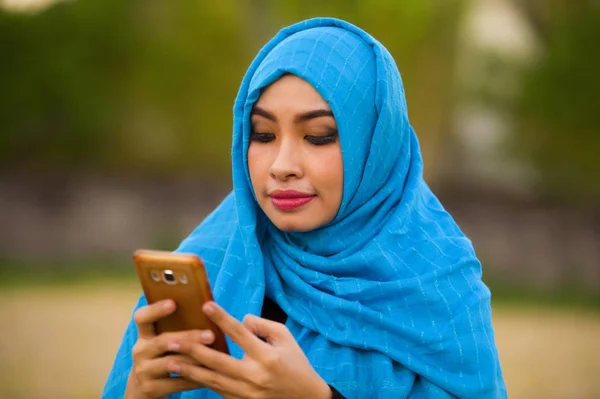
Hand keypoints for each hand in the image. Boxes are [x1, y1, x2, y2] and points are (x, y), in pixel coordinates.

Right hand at [125, 299, 213, 398]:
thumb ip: (176, 328)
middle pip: (163, 341)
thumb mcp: (161, 341)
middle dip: (189, 337)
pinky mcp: (151, 388)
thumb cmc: (162, 356)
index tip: (173, 303)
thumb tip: (208, 309)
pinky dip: (195, 379)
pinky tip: (210, 375)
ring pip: (171, 364)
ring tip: (214, 355)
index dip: (155, 309)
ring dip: (194, 359)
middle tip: (211, 335)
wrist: (143, 388)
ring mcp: (144, 371)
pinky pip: (177, 383)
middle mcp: (141, 351)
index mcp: (144, 335)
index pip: (142, 318)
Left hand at [165, 302, 331, 398]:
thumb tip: (240, 320)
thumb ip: (263, 325)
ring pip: (212, 380)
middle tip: (172, 340)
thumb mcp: (286, 338)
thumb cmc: (296, 363)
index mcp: (267, 356)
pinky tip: (187, 374)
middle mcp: (255, 376)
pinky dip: (201, 381)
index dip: (222, 318)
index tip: (206, 305)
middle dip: (193, 350)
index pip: (240, 333)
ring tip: (169, 360)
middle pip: (218, 361)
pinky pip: (218, 391)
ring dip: (189, 370)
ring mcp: (247, 393)